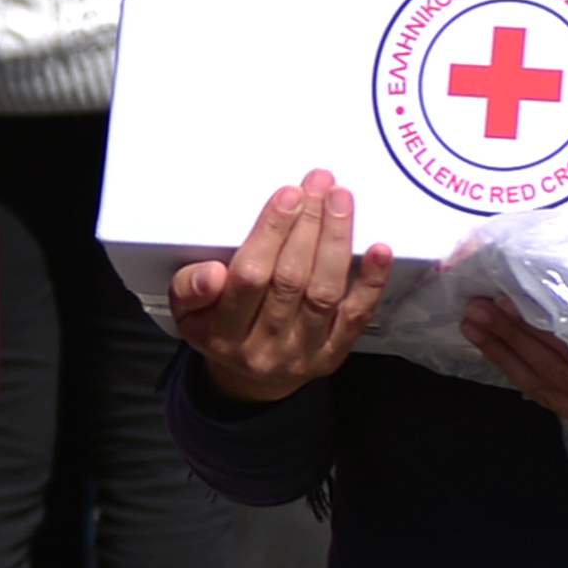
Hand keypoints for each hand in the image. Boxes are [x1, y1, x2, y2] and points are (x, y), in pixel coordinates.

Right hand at [167, 175, 393, 403]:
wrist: (250, 383)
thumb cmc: (218, 330)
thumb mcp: (187, 313)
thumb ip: (191, 289)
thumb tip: (213, 272)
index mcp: (222, 334)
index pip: (249, 278)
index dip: (270, 234)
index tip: (288, 194)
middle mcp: (264, 347)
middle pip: (291, 280)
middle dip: (307, 225)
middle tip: (318, 184)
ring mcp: (303, 353)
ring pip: (325, 292)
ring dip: (336, 241)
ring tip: (341, 200)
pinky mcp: (334, 354)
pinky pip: (356, 316)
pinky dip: (371, 282)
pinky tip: (380, 249)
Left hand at [461, 304, 567, 455]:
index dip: (535, 335)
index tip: (505, 304)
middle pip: (551, 380)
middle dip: (508, 344)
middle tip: (473, 310)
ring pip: (548, 393)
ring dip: (509, 358)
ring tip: (476, 326)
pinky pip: (561, 401)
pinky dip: (531, 375)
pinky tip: (505, 354)